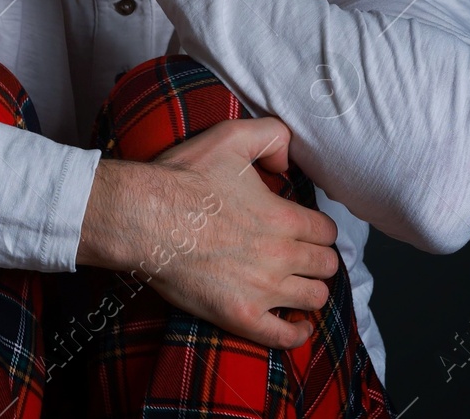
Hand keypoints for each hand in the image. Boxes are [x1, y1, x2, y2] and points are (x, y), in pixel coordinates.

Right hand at [79, 117, 340, 350]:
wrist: (142, 217)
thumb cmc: (182, 177)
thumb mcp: (230, 136)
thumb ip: (272, 134)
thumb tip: (288, 160)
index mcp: (284, 217)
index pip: (327, 231)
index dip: (319, 229)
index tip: (307, 230)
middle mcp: (281, 255)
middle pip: (326, 265)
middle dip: (319, 259)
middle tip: (302, 256)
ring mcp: (262, 290)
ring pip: (315, 298)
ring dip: (310, 290)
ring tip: (297, 284)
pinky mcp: (240, 315)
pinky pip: (285, 336)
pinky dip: (297, 331)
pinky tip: (296, 322)